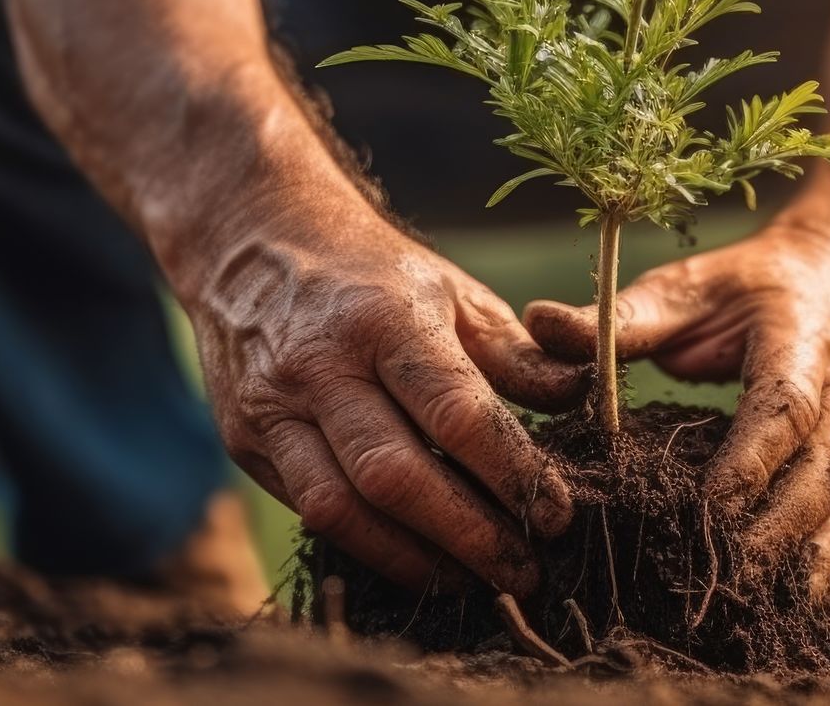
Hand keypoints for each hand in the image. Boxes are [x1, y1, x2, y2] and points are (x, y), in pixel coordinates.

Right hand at [186, 206, 588, 596]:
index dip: (511, 473)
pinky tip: (419, 561)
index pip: (455, 414)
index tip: (559, 515)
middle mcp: (320, 366)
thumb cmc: (373, 275)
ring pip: (341, 510)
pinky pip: (310, 513)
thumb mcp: (453, 292)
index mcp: (385, 320)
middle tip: (528, 571)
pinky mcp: (247, 444)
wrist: (251, 246)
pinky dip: (369, 547)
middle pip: (396, 476)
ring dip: (415, 560)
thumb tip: (582, 399)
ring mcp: (273, 409)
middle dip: (469, 536)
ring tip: (477, 583)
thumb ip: (517, 353)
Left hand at [524, 222, 829, 590]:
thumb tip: (540, 322)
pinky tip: (783, 595)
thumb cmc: (743, 288)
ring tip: (748, 595)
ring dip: (806, 553)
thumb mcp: (683, 286)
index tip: (707, 505)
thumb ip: (622, 316)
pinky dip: (825, 560)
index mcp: (800, 333)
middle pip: (829, 465)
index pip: (785, 404)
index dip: (751, 459)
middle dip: (781, 526)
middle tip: (723, 572)